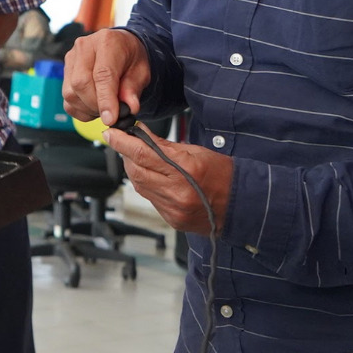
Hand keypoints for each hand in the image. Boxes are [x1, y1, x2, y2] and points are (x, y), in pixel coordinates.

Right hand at [63, 28, 151, 126]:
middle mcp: (84, 47)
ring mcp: (71, 58)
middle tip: (112, 113)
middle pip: (81, 84)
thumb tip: (129, 107)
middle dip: (96, 105)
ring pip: (71, 94)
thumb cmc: (131, 57)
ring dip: (88, 109)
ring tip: (105, 106)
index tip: (111, 119)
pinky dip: (81, 110)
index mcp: (107, 42)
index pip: (102, 74)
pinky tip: (94, 106)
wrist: (121, 46)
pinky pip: (67, 100)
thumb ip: (134, 88)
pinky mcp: (65, 71)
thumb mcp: (142, 71)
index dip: (106, 100)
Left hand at [105, 125, 230, 235]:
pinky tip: (151, 178)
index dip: (122, 142)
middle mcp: (178, 192)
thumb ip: (164, 145)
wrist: (242, 205)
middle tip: (124, 144)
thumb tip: (139, 133)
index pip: (143, 153)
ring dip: (133, 170)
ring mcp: (174, 209)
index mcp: (185, 169)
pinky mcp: (172, 220)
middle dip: (126, 155)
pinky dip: (145, 186)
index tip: (110, 133)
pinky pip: (150, 199)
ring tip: (137, 159)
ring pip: (139, 186)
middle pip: (137, 171)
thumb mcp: (195, 151)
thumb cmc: (223, 174)